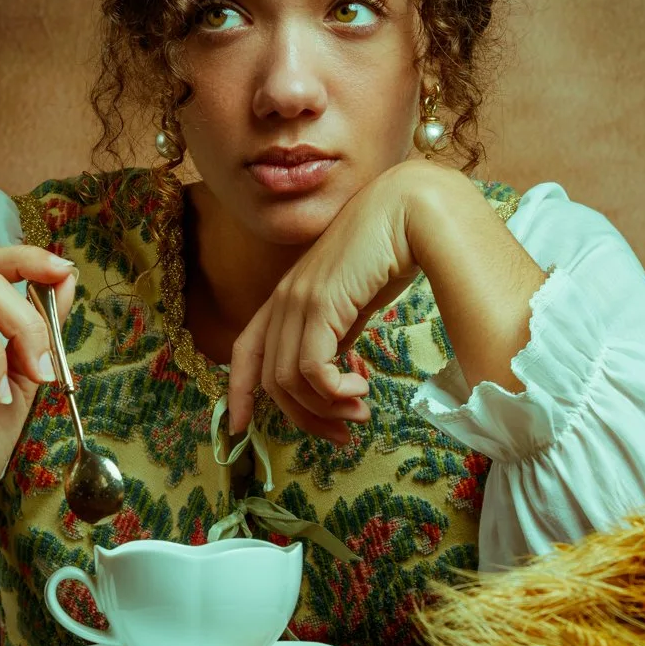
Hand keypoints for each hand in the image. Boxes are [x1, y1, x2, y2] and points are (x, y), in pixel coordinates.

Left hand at [226, 162, 434, 444]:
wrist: (407, 211)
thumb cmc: (389, 251)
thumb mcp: (354, 301)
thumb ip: (338, 331)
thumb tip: (337, 372)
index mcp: (286, 297)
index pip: (245, 350)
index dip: (237, 392)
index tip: (241, 427)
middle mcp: (283, 299)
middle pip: (271, 379)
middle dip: (304, 416)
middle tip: (341, 434)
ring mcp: (298, 299)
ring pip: (289, 380)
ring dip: (326, 408)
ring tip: (360, 412)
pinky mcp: (320, 302)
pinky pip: (312, 368)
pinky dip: (333, 391)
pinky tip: (360, 390)